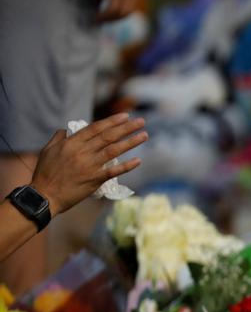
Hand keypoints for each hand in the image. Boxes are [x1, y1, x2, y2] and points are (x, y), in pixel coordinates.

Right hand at [30, 114, 146, 215]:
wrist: (45, 195)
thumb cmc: (45, 173)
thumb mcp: (47, 150)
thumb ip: (59, 138)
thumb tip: (66, 129)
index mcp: (71, 143)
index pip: (96, 128)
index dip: (111, 121)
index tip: (125, 116)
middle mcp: (82, 152)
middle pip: (108, 136)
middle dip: (126, 127)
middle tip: (141, 121)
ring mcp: (89, 166)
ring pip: (114, 151)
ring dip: (130, 142)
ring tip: (144, 135)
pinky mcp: (94, 180)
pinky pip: (114, 171)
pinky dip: (127, 166)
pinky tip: (138, 160)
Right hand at [99, 0, 140, 21]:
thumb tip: (97, 4)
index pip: (130, 8)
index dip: (119, 17)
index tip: (107, 20)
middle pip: (127, 13)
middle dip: (114, 20)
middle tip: (102, 22)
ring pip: (121, 12)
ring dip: (109, 19)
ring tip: (98, 20)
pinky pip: (114, 7)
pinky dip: (105, 14)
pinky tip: (98, 15)